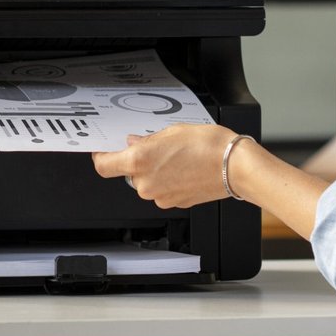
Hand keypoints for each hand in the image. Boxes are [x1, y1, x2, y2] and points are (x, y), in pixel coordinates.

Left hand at [91, 123, 236, 208]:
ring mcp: (159, 196)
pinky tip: (182, 169)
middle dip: (137, 162)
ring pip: (146, 183)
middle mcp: (146, 183)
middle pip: (128, 174)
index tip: (103, 151)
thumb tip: (134, 142)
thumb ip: (147, 139)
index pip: (104, 166)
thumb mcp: (172, 131)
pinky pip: (161, 191)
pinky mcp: (174, 203)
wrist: (234, 166)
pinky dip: (167, 181)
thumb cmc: (208, 146)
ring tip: (175, 157)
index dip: (101, 157)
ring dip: (153, 172)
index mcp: (139, 162)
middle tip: (155, 148)